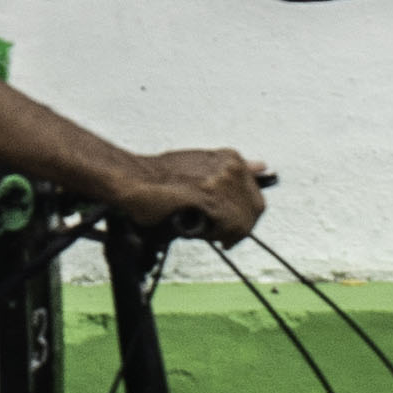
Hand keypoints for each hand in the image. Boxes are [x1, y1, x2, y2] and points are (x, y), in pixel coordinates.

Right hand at [102, 149, 270, 244]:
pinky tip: (199, 229)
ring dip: (224, 232)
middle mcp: (229, 167)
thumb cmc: (158, 175)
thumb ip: (233, 169)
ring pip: (242, 221)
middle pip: (254, 210)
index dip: (244, 215)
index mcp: (230, 158)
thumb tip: (261, 167)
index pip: (256, 196)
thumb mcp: (201, 164)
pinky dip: (216, 234)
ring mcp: (220, 181)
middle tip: (218, 234)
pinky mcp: (207, 197)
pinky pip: (229, 226)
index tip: (231, 225)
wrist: (131, 179)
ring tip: (202, 229)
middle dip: (238, 226)